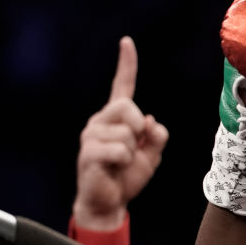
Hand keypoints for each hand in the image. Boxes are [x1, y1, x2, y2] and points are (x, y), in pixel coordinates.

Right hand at [73, 36, 168, 230]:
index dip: (126, 64)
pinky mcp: (88, 152)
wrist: (109, 202)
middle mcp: (99, 121)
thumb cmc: (127, 176)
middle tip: (131, 150)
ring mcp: (91, 135)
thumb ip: (157, 136)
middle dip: (139, 131)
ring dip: (132, 152)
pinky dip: (125, 162)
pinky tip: (113, 168)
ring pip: (127, 133)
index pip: (123, 87)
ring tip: (120, 163)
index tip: (127, 42)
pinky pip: (120, 151)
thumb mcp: (152, 155)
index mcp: (115, 118)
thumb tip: (149, 120)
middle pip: (129, 108)